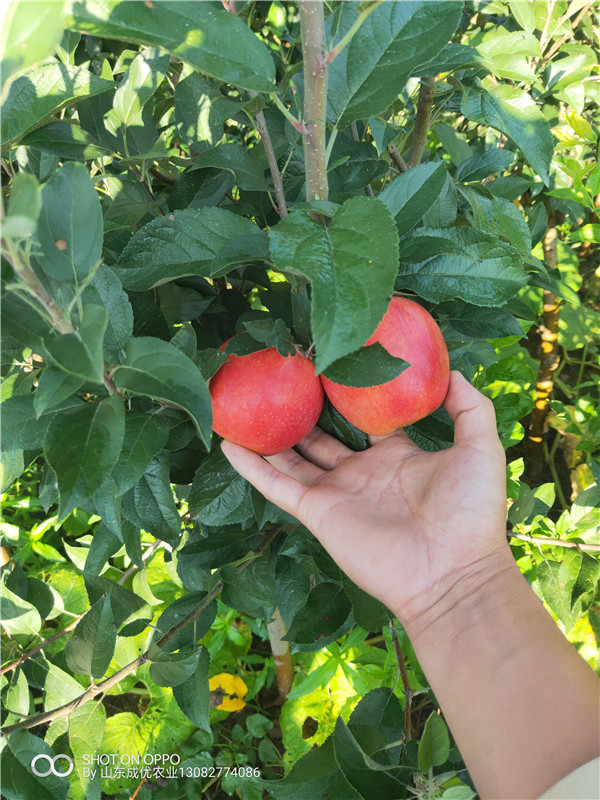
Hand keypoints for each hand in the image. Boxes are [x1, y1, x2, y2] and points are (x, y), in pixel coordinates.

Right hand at [221, 371, 510, 626]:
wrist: (452, 572)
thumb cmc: (469, 512)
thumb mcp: (480, 446)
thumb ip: (468, 406)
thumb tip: (451, 370)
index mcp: (397, 457)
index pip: (367, 421)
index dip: (351, 397)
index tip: (332, 368)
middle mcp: (362, 473)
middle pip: (323, 438)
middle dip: (305, 413)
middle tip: (282, 380)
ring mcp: (336, 493)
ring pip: (292, 459)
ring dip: (270, 436)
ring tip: (246, 405)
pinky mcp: (317, 512)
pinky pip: (276, 485)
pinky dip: (250, 466)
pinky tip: (228, 443)